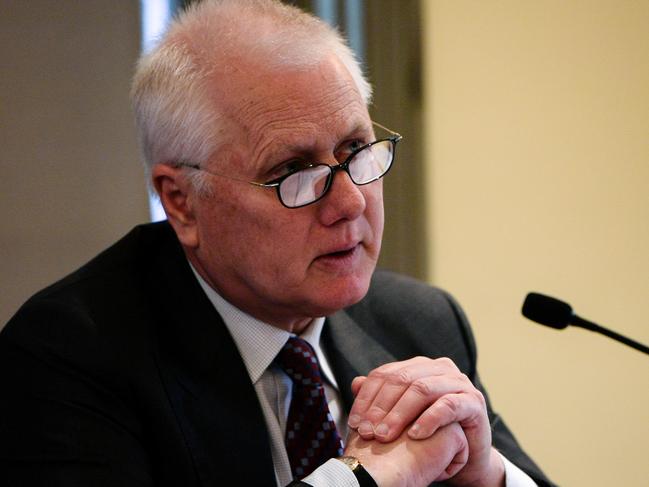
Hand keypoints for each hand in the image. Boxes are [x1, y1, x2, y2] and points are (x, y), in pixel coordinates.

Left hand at [347, 357, 503, 485]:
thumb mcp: (402, 417)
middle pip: (401, 379)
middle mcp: (439, 369)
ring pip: (422, 389)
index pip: (385, 374)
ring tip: (386, 435)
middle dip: (381, 407)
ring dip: (400, 413)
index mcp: (419, 367)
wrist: (467, 456)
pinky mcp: (474, 401)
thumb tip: (355, 383)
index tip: (355, 422)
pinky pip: (449, 405)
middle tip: (368, 431)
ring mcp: (458, 382)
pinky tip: (415, 435)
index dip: (367, 397)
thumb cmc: (431, 434)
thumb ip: (381, 398)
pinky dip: (429, 419)